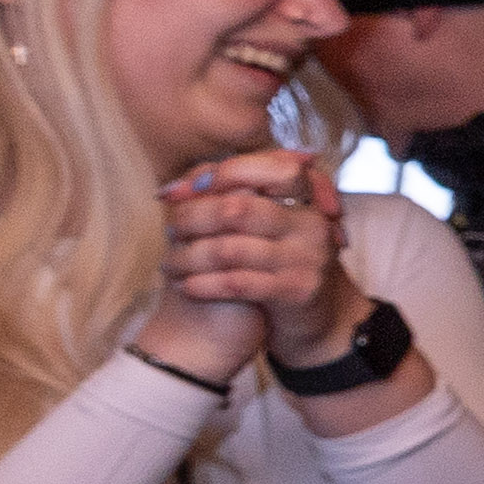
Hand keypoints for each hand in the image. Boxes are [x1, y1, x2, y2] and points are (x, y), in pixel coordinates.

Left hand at [152, 151, 363, 375]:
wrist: (314, 316)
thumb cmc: (278, 260)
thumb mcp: (268, 222)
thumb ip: (231, 193)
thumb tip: (176, 187)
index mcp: (307, 198)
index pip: (274, 167)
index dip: (226, 173)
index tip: (187, 190)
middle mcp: (312, 224)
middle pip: (238, 209)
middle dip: (193, 218)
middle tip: (170, 230)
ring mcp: (307, 258)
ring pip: (229, 249)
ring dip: (187, 257)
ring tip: (169, 262)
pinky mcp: (296, 290)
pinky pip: (236, 283)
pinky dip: (202, 284)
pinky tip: (185, 286)